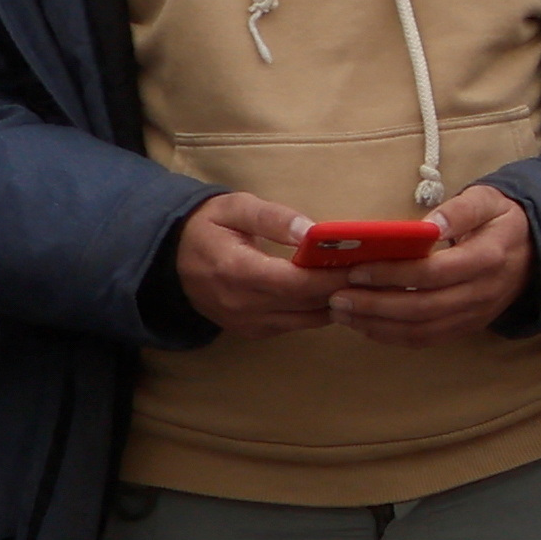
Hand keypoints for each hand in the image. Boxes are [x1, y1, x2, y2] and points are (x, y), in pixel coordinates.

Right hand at [172, 191, 349, 338]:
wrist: (169, 258)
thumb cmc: (207, 226)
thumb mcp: (235, 208)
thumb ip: (274, 217)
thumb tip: (312, 231)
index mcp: (236, 271)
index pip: (296, 283)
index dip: (331, 276)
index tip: (362, 263)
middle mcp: (242, 304)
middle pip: (307, 304)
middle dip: (341, 288)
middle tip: (371, 270)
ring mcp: (246, 323)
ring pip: (307, 320)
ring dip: (333, 302)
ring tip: (356, 280)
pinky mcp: (252, 331)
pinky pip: (295, 325)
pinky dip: (316, 311)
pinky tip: (330, 292)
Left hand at [330, 183, 533, 346]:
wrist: (535, 250)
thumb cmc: (501, 220)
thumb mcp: (488, 200)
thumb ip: (460, 209)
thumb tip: (430, 224)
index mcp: (488, 257)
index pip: (435, 272)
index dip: (394, 274)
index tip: (357, 269)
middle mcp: (483, 292)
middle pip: (424, 307)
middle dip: (375, 305)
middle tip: (337, 298)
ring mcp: (476, 314)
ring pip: (423, 329)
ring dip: (378, 325)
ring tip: (342, 313)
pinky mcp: (468, 326)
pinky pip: (428, 339)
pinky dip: (393, 337)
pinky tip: (366, 326)